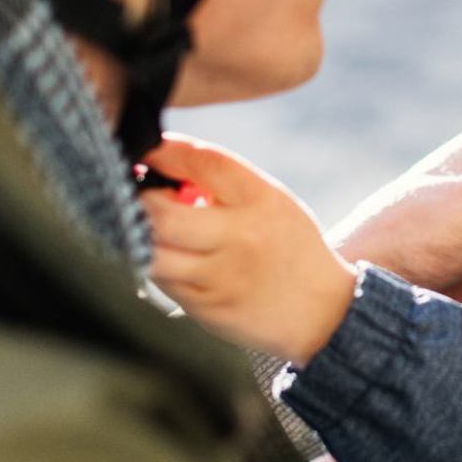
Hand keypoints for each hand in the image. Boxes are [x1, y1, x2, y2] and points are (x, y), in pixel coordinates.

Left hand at [139, 135, 356, 364]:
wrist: (322, 311)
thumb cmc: (289, 247)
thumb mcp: (271, 201)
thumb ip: (223, 184)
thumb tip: (162, 169)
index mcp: (261, 200)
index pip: (204, 162)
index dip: (165, 151)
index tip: (147, 150)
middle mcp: (241, 237)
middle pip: (163, 214)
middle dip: (140, 200)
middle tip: (140, 195)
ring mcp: (222, 277)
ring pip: (152, 253)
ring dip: (140, 237)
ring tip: (149, 227)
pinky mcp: (208, 307)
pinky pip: (163, 282)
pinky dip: (157, 266)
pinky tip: (169, 258)